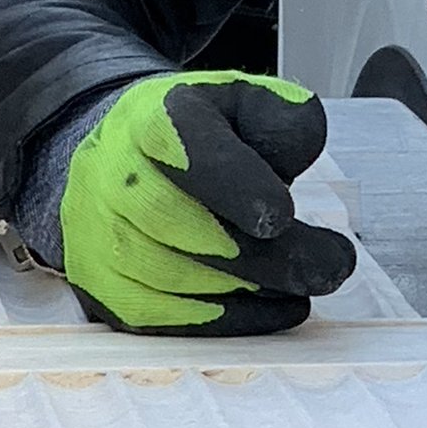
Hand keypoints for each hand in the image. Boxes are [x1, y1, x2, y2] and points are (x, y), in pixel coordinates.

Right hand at [59, 74, 358, 334]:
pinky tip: (274, 309)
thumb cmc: (199, 138)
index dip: (233, 184)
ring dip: (250, 291)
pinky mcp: (102, 284)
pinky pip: (162, 317)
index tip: (282, 215)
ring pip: (171, 276)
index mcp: (151, 119)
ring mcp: (96, 233)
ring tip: (306, 286)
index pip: (183, 148)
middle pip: (178, 222)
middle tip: (330, 266)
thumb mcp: (245, 105)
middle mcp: (109, 175)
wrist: (125, 161)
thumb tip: (297, 149)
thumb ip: (281, 117)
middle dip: (263, 254)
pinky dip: (226, 322)